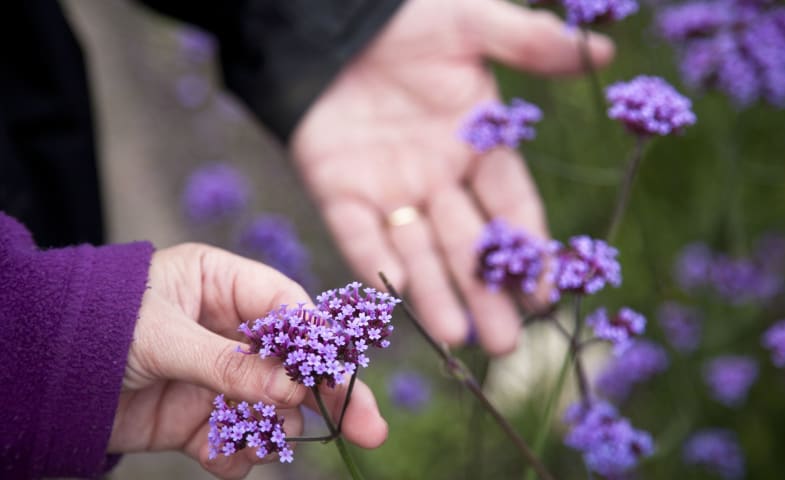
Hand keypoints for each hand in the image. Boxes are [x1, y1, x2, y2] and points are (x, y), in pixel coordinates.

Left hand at [108, 244, 386, 478]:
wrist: (32, 378)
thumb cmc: (94, 326)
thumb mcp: (163, 337)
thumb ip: (229, 364)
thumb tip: (294, 389)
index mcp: (222, 284)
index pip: (290, 309)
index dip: (321, 341)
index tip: (348, 374)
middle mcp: (227, 329)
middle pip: (295, 361)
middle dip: (328, 394)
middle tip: (369, 426)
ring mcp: (217, 375)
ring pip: (272, 406)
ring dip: (273, 427)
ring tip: (263, 440)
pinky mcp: (199, 416)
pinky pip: (237, 438)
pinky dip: (237, 453)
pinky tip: (223, 456)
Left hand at [290, 0, 613, 354]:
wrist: (333, 21)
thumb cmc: (408, 20)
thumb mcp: (473, 24)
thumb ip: (530, 44)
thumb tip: (604, 52)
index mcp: (476, 147)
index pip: (510, 207)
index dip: (528, 250)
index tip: (546, 294)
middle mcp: (437, 179)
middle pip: (467, 245)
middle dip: (486, 293)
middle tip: (508, 342)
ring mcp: (388, 190)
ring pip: (418, 251)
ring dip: (437, 294)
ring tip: (457, 337)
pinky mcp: (339, 189)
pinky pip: (359, 232)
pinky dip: (375, 260)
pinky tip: (396, 293)